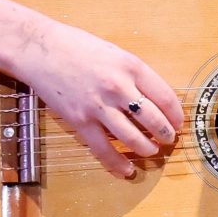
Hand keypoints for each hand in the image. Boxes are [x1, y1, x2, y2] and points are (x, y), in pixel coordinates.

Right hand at [14, 18, 183, 179]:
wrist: (39, 49)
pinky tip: (126, 170)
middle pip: (154, 120)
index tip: (178, 122)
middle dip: (166, 135)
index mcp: (131, 66)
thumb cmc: (76, 46)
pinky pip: (104, 150)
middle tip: (169, 140)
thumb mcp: (114, 53)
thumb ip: (134, 74)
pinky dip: (117, 164)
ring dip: (147, 149)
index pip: (166, 97)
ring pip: (133, 138)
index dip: (176, 115)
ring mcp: (98, 106)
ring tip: (151, 151)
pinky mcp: (80, 121)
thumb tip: (154, 98)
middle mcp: (118, 87)